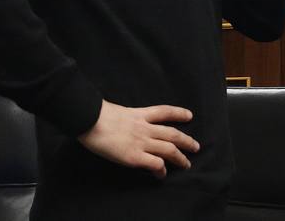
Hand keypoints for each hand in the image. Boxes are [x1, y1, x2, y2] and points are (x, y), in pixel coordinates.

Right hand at [77, 100, 198, 178]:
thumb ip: (125, 116)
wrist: (89, 119)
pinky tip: (162, 174)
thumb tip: (123, 121)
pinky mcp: (134, 156)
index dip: (178, 113)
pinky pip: (155, 163)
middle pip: (172, 133)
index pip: (163, 111)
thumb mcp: (115, 110)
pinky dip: (161, 169)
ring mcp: (141, 142)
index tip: (189, 115)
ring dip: (180, 157)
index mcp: (138, 114)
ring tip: (186, 164)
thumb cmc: (96, 113)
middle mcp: (144, 127)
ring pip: (169, 149)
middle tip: (195, 147)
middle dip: (186, 141)